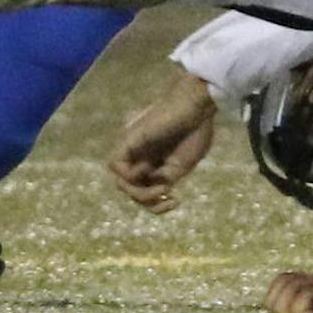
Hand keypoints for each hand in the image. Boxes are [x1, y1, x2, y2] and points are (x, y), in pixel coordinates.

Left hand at [108, 67, 219, 212]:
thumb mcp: (180, 167)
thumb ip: (164, 181)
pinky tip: (151, 171)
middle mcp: (139, 156)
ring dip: (139, 192)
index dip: (155, 204)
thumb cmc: (194, 132)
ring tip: (162, 187)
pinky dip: (131, 176)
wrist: (196, 108)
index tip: (176, 202)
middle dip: (147, 201)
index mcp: (153, 162)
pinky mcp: (127, 140)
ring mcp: (131, 148)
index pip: (142, 190)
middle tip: (168, 195)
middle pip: (129, 189)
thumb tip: (154, 192)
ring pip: (120, 181)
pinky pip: (116, 165)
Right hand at [264, 271, 312, 312]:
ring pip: (279, 305)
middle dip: (286, 282)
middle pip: (269, 302)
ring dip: (297, 286)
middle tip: (310, 279)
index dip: (284, 280)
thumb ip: (312, 289)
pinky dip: (307, 293)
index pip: (270, 300)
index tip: (309, 276)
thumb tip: (294, 278)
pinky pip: (297, 308)